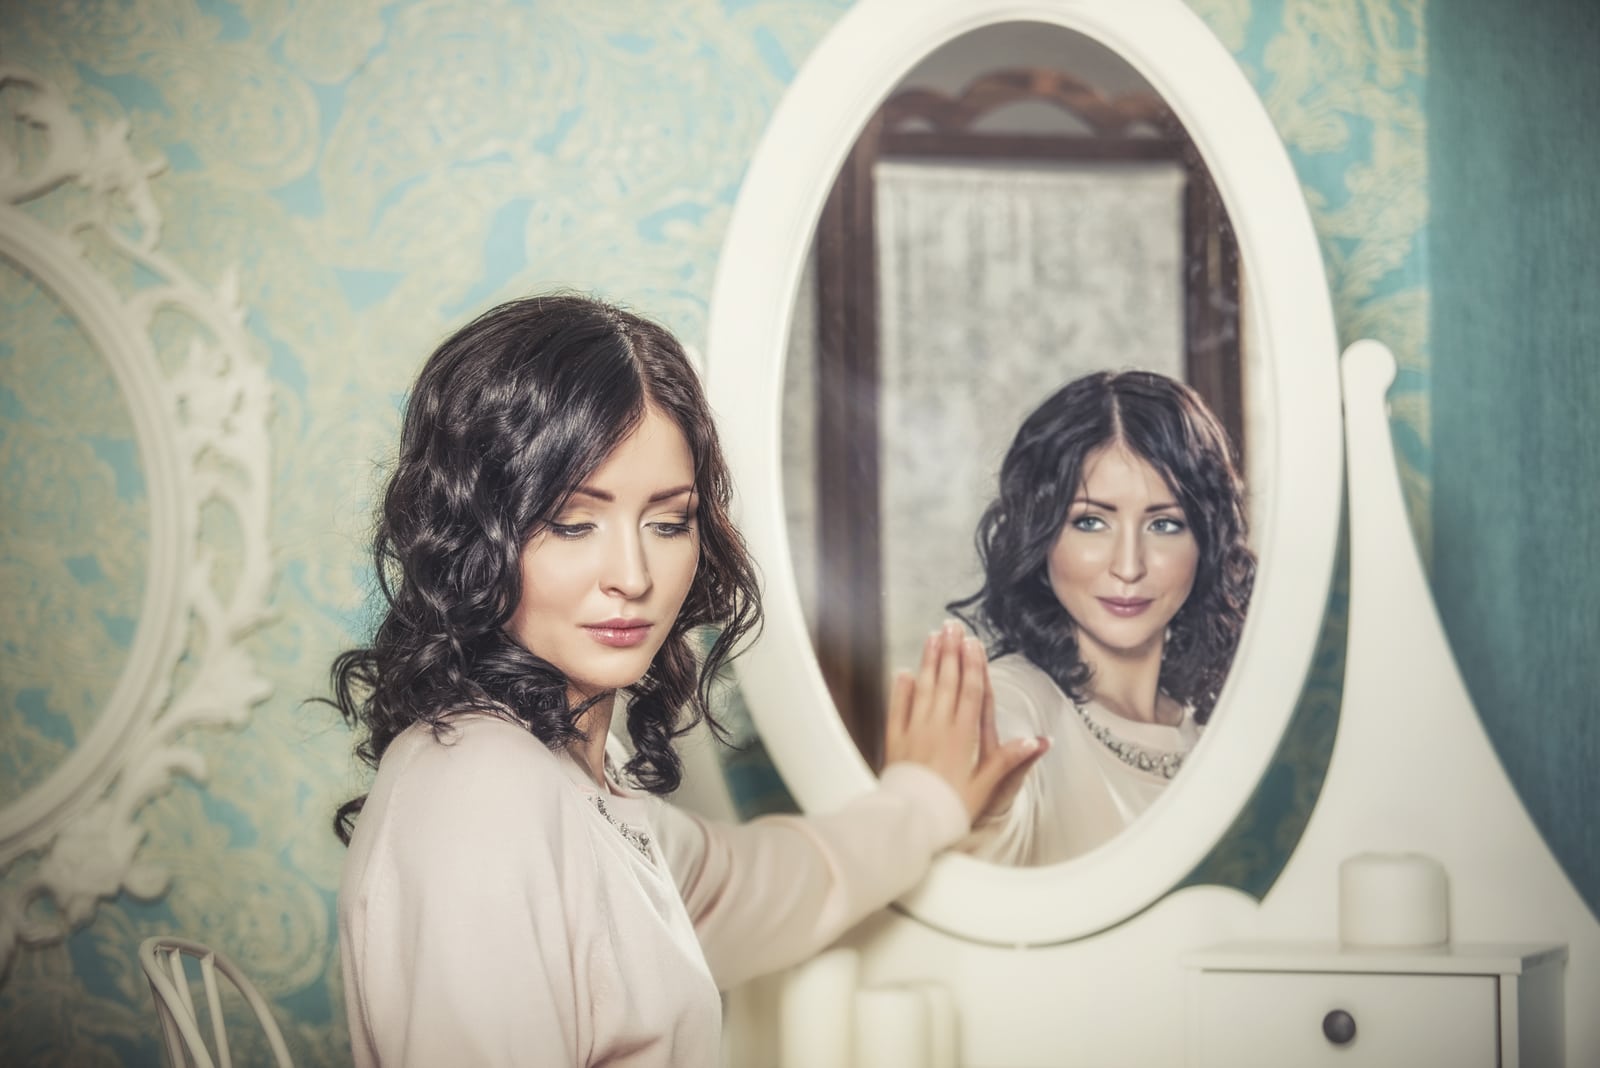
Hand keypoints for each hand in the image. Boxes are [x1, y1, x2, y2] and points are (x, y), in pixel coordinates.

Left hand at [882, 620, 1048, 825]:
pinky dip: (900, 689)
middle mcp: (937, 727)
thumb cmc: (950, 807)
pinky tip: (904, 672)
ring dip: (929, 661)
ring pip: (923, 688)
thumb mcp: (986, 786)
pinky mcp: (894, 740)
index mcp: (962, 736)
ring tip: (933, 637)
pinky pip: (897, 708)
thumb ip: (1009, 759)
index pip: (971, 692)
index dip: (973, 665)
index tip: (973, 643)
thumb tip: (1037, 740)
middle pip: (947, 682)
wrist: (911, 822)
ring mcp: (914, 730)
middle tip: (953, 627)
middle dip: (951, 652)